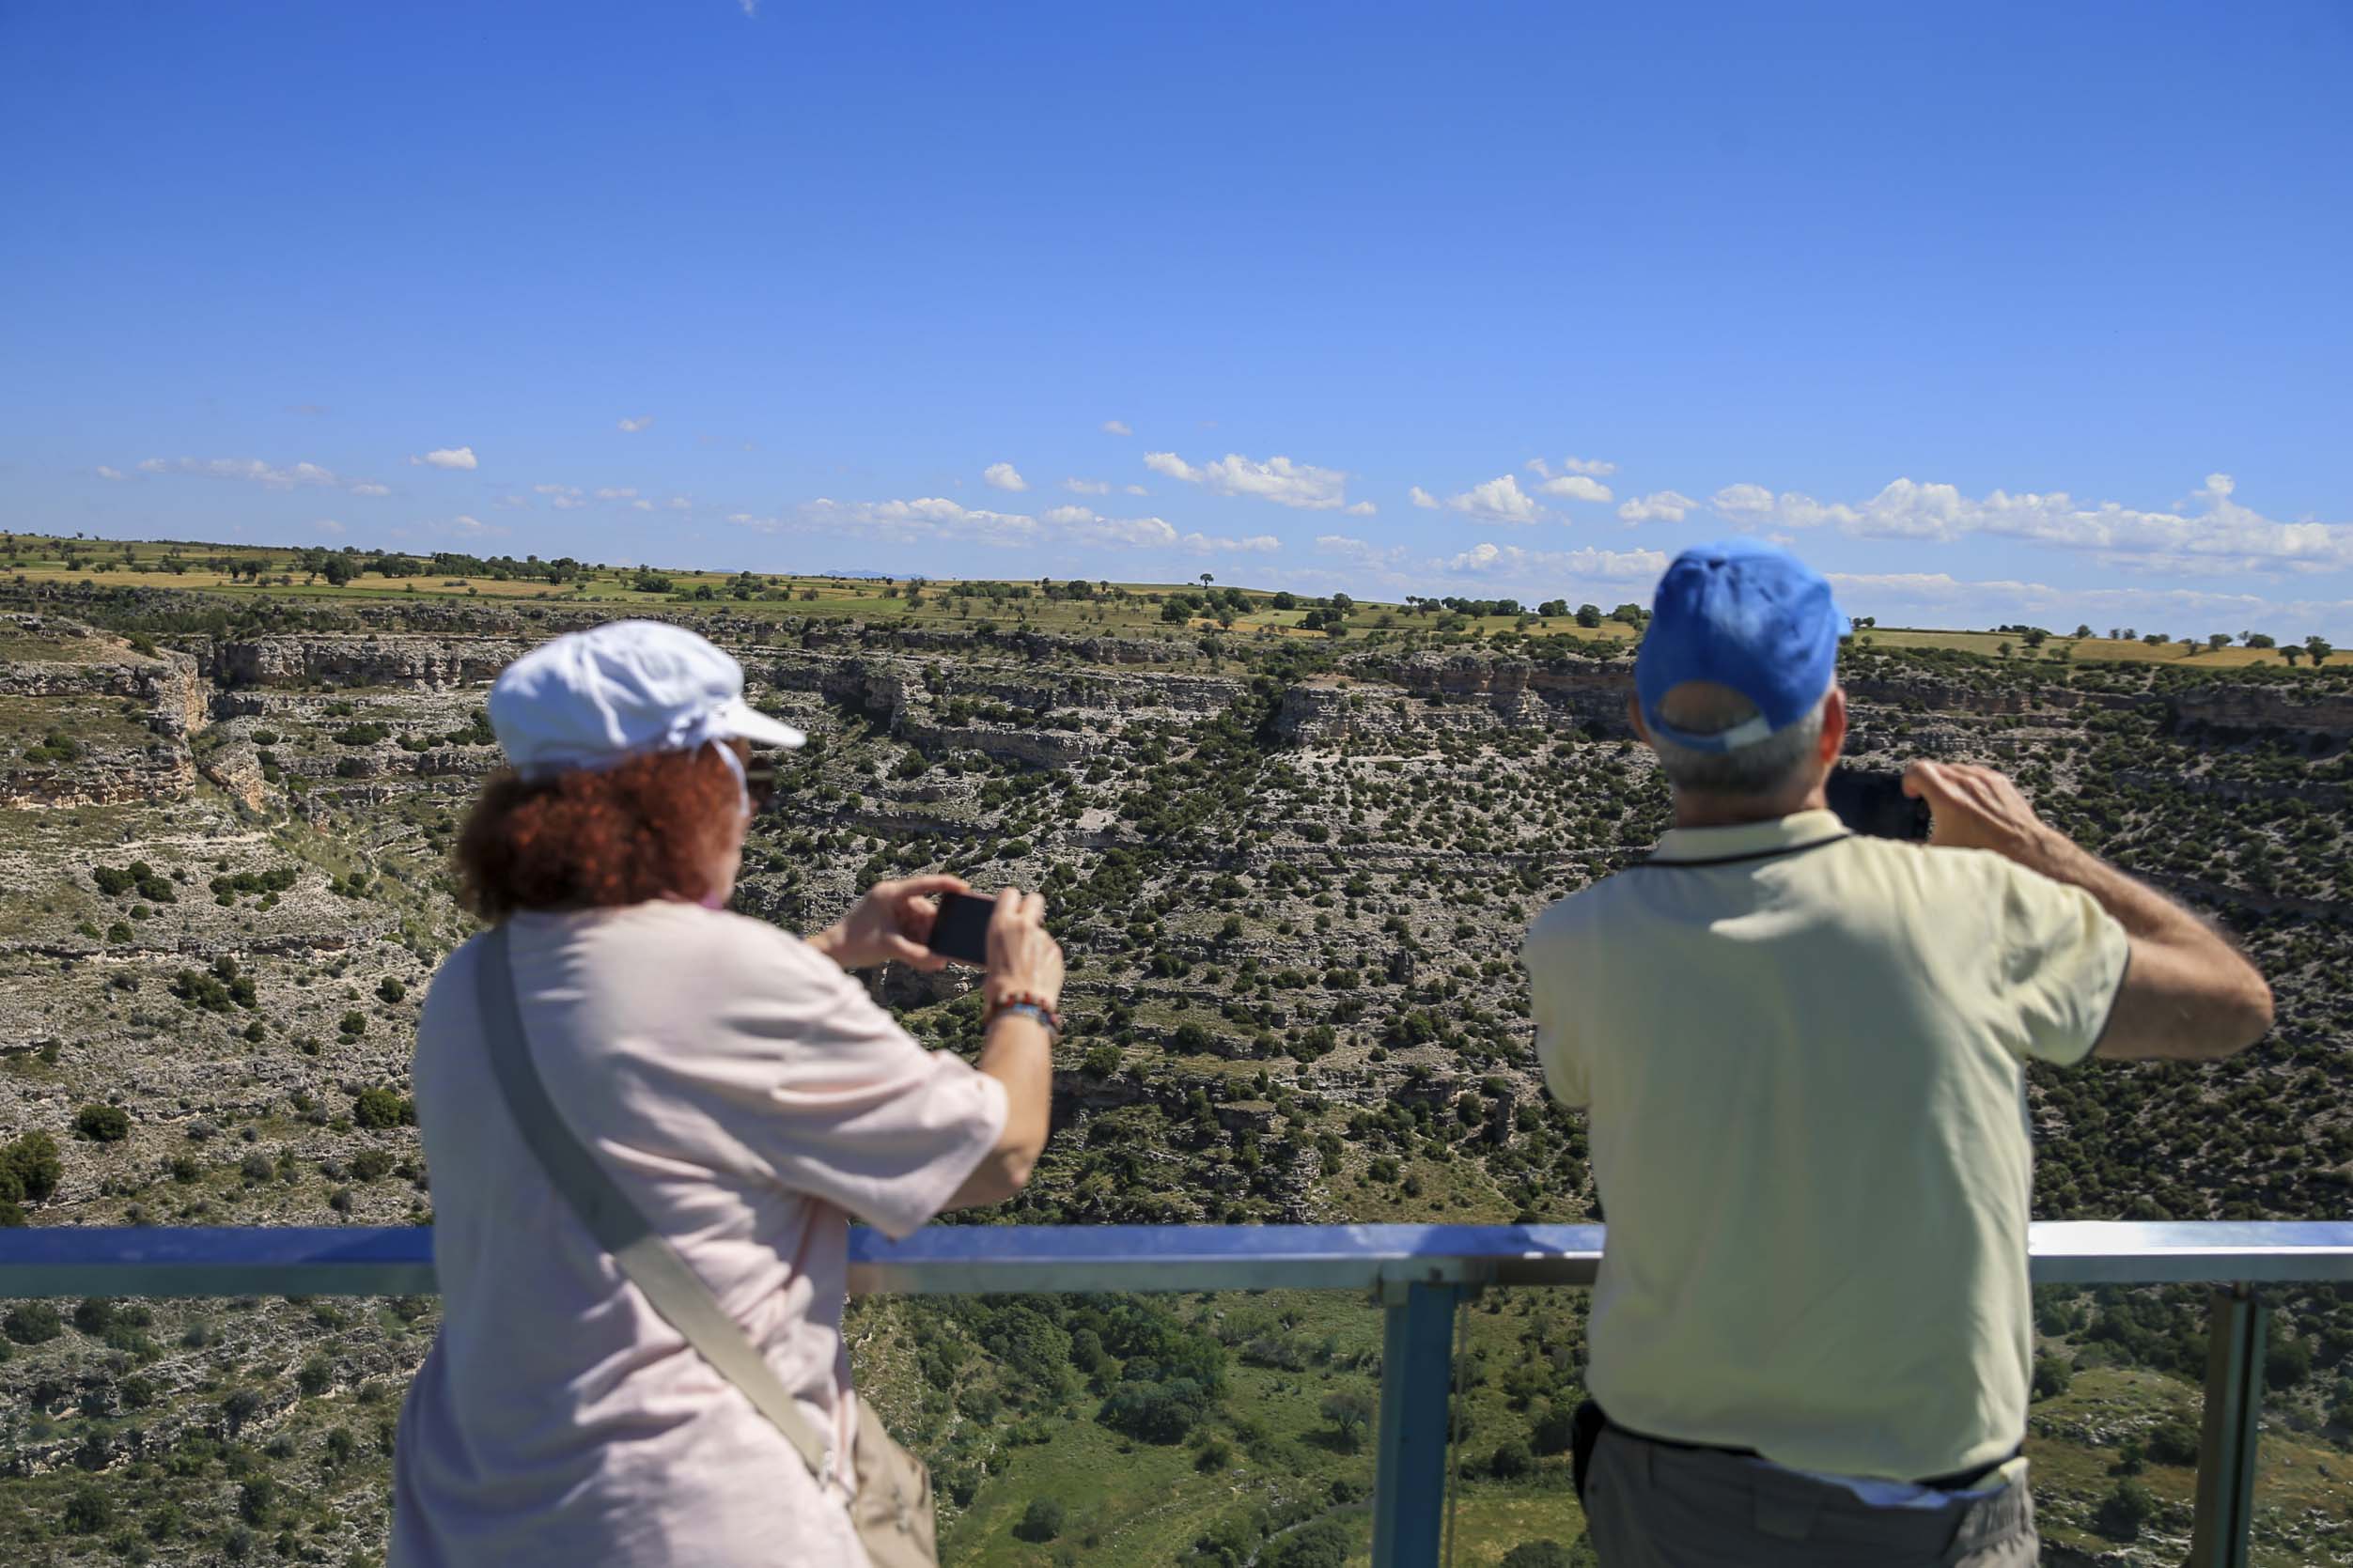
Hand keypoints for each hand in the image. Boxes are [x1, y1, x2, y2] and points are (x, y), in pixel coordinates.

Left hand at [807, 875, 970, 971]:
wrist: (832, 951)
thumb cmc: (855, 943)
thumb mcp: (890, 948)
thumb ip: (917, 955)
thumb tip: (941, 961)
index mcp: (891, 894)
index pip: (924, 884)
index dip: (947, 885)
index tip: (965, 889)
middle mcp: (893, 897)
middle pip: (925, 910)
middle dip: (934, 929)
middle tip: (942, 947)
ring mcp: (891, 909)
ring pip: (920, 922)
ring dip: (925, 939)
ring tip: (929, 957)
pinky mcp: (890, 921)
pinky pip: (912, 929)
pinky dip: (917, 941)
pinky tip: (921, 955)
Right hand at [983, 888, 1062, 1013]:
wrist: (1019, 1004)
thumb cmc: (998, 986)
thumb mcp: (990, 956)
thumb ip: (1003, 939)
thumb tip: (1009, 938)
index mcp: (1002, 923)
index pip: (1010, 894)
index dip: (1011, 900)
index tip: (1011, 908)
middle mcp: (1025, 925)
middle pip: (1034, 899)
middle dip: (1032, 906)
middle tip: (1027, 920)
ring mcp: (1044, 937)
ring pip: (1042, 931)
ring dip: (1037, 941)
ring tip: (1027, 965)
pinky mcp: (1057, 951)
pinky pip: (1050, 949)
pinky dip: (1045, 958)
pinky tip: (1037, 974)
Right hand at [1902, 760, 2053, 862]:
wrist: (2024, 850)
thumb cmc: (1984, 853)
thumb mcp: (1942, 852)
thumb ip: (1915, 847)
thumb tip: (1902, 846)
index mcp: (1947, 797)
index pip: (1917, 770)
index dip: (1909, 781)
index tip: (1912, 794)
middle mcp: (1965, 783)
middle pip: (1935, 767)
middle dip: (1927, 782)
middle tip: (1928, 800)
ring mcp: (1984, 779)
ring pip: (1955, 768)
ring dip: (1947, 781)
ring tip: (1951, 802)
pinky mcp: (1999, 781)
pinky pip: (1975, 772)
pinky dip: (1968, 782)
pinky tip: (1971, 801)